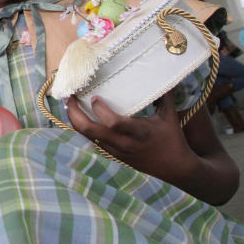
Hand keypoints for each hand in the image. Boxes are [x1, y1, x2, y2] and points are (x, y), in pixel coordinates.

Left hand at [65, 92, 192, 180]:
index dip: (100, 109)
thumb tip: (166, 74)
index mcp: (139, 132)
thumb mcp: (170, 116)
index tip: (94, 96)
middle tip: (70, 97)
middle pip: (90, 130)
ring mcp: (115, 151)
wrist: (173, 168)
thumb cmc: (172, 139)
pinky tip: (79, 116)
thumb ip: (165, 95)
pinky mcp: (112, 155)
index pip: (113, 123)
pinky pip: (91, 140)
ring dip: (75, 120)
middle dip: (75, 113)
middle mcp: (123, 143)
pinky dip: (83, 128)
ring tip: (70, 104)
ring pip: (87, 136)